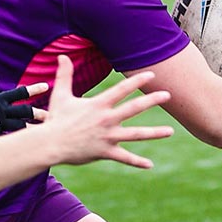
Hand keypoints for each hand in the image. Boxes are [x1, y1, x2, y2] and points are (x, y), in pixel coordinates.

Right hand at [0, 72, 46, 140]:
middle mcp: (2, 111)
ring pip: (20, 127)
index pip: (20, 93)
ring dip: (32, 130)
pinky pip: (8, 140)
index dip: (34, 89)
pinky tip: (28, 148)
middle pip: (25, 112)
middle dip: (39, 113)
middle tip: (52, 115)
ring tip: (45, 133)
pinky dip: (17, 143)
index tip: (46, 85)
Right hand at [44, 56, 172, 168]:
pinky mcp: (105, 152)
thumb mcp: (61, 95)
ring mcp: (108, 136)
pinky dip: (137, 162)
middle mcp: (106, 119)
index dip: (137, 81)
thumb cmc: (56, 119)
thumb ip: (64, 74)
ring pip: (136, 134)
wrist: (51, 144)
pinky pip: (124, 157)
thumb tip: (61, 56)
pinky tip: (149, 165)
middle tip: (168, 95)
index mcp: (99, 105)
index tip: (151, 75)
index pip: (122, 90)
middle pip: (134, 108)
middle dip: (152, 100)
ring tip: (170, 131)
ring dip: (154, 133)